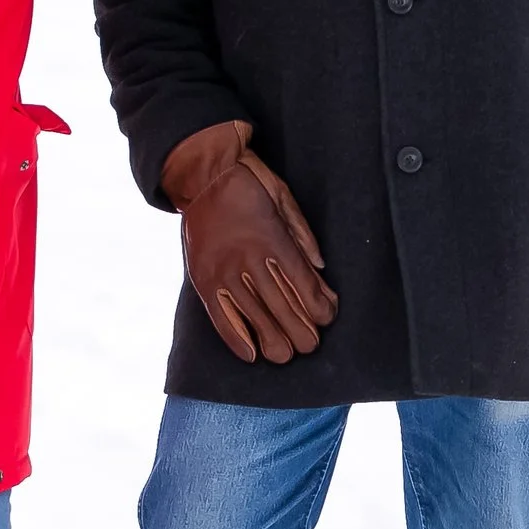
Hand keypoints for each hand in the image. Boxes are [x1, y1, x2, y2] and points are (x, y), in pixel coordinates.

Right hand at [162, 119, 336, 366]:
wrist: (202, 173)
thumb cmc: (250, 183)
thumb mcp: (284, 198)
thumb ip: (302, 235)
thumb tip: (321, 268)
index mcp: (272, 239)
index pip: (303, 285)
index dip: (319, 307)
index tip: (327, 318)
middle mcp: (248, 259)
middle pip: (282, 307)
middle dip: (301, 331)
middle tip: (310, 345)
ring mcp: (223, 271)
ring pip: (253, 317)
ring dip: (273, 340)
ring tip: (286, 355)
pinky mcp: (203, 278)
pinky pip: (220, 316)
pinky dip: (236, 338)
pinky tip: (251, 354)